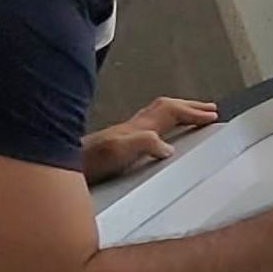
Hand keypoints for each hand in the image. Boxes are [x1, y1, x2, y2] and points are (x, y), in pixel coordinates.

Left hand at [81, 97, 220, 181]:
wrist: (59, 166)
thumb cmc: (90, 163)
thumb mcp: (119, 151)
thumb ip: (145, 143)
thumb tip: (169, 147)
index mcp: (138, 127)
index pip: (172, 112)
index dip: (193, 112)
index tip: (213, 115)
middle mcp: (132, 127)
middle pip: (166, 107)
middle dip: (189, 106)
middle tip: (209, 108)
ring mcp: (124, 134)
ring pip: (156, 114)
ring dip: (177, 111)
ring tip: (191, 115)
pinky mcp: (117, 145)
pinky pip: (149, 126)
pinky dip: (163, 123)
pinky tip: (161, 136)